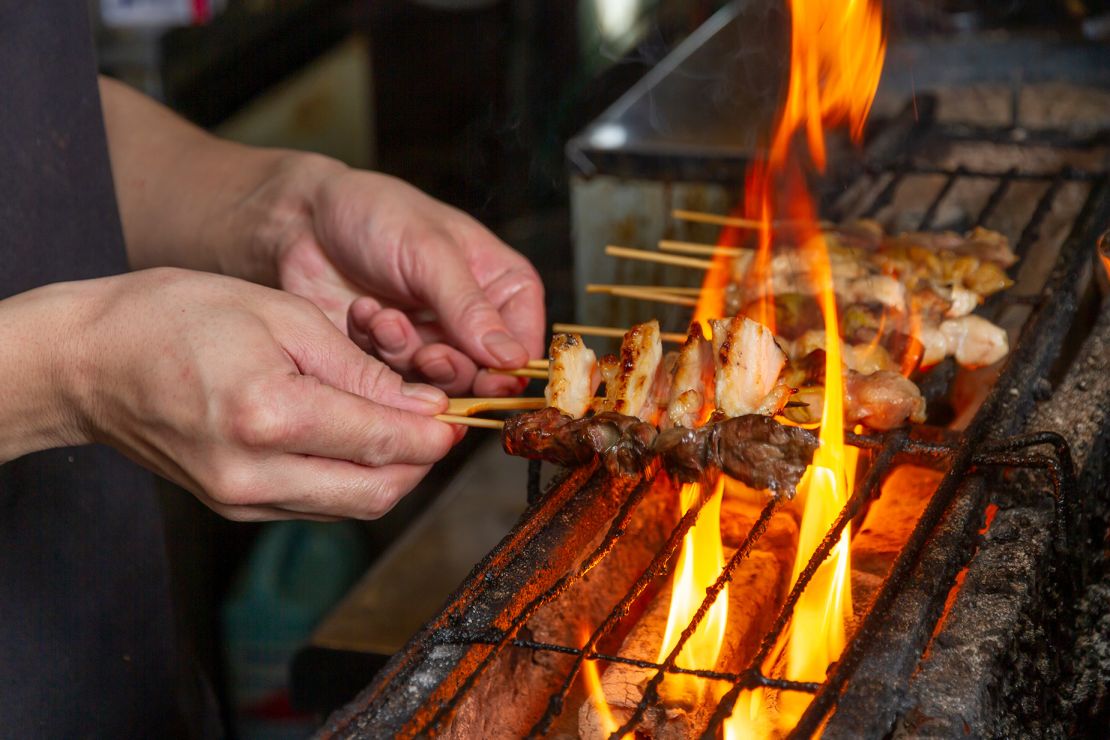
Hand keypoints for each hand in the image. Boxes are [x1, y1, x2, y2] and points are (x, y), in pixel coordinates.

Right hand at [65, 268, 458, 520]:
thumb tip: (420, 405)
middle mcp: (253, 474)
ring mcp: (239, 500)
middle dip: (420, 463)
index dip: (432, 434)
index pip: (380, 442)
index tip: (458, 417)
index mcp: (267, 415)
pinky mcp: (233, 507)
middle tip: (439, 426)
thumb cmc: (175, 317)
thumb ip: (357, 368)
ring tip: (405, 430)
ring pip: (349, 507)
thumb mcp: (280, 315)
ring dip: (389, 474)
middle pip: (374, 493)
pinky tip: (358, 443)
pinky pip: (315, 504)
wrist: (90, 361)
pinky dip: (349, 479)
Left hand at [97, 81, 543, 395]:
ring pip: (438, 385)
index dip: (511, 366)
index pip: (526, 341)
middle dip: (451, 366)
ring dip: (407, 355)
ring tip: (381, 317)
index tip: (493, 376)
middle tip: (426, 350)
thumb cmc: (372, 213)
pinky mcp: (389, 362)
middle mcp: (471, 321)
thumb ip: (469, 307)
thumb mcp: (429, 251)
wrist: (301, 221)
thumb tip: (512, 359)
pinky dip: (377, 354)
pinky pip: (396, 384)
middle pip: (484, 376)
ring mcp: (430, 342)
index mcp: (500, 285)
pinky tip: (362, 317)